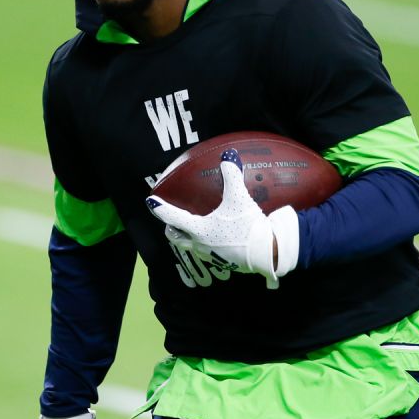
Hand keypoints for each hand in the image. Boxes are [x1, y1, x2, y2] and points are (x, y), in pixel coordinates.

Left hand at [147, 149, 299, 288]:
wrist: (268, 253)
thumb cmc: (248, 226)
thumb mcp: (239, 198)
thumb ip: (232, 176)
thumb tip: (228, 155)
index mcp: (199, 229)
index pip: (172, 217)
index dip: (159, 208)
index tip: (150, 202)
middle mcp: (200, 245)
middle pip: (176, 238)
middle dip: (171, 228)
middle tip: (171, 220)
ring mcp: (211, 256)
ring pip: (191, 246)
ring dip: (188, 237)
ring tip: (194, 227)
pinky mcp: (224, 263)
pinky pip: (208, 252)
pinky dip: (206, 243)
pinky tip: (218, 237)